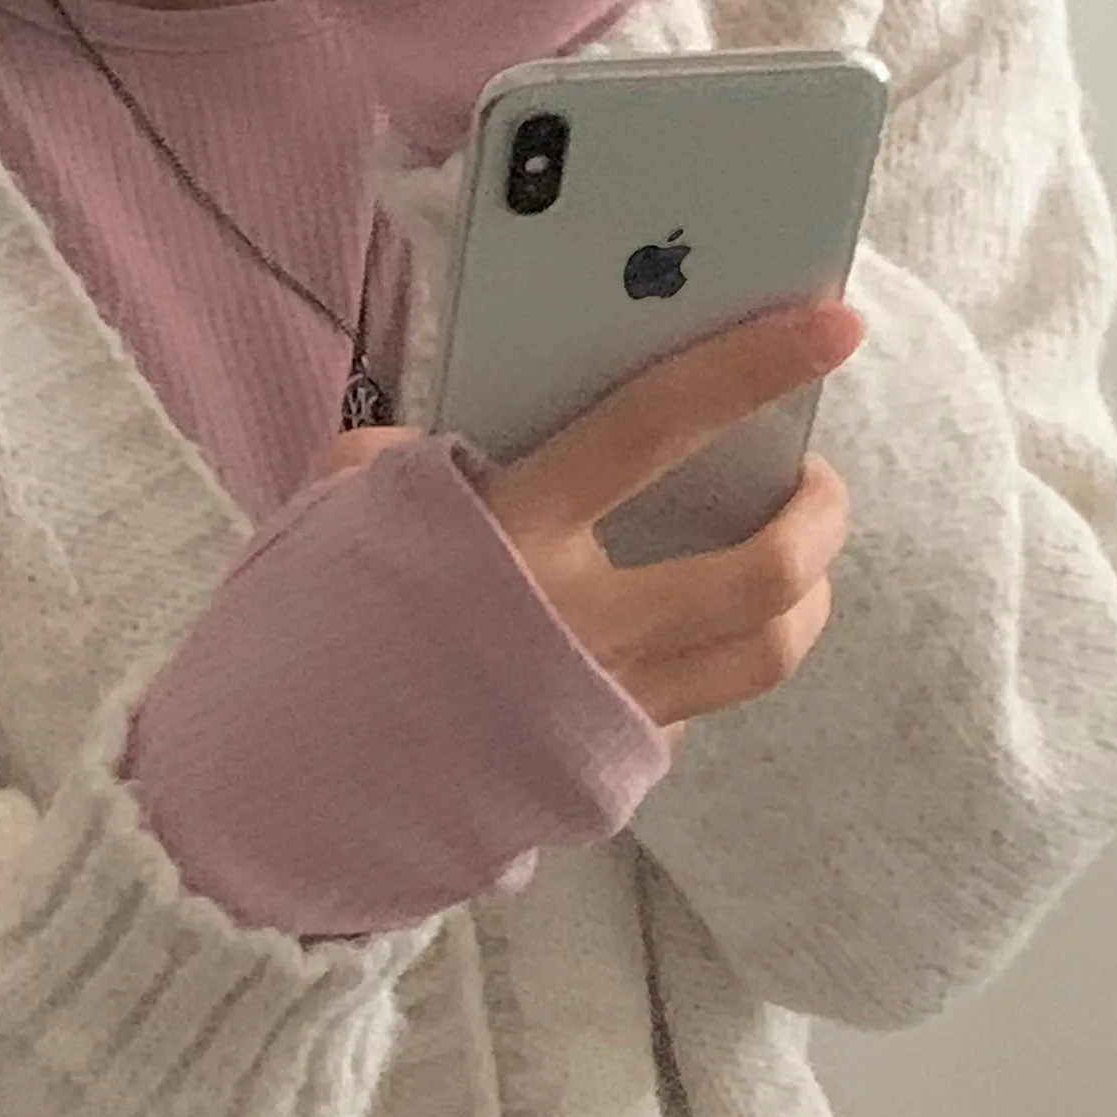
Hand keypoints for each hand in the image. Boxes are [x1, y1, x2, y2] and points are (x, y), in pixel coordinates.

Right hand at [301, 301, 865, 742]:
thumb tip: (462, 435)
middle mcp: (579, 623)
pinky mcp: (606, 767)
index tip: (833, 323)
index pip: (656, 428)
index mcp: (510, 535)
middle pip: (763, 573)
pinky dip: (712, 658)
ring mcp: (602, 703)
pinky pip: (697, 704)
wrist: (283, 793)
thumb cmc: (305, 638)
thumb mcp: (337, 518)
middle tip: (814, 480)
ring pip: (765, 653)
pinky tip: (680, 634)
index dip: (752, 368)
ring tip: (788, 558)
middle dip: (819, 517)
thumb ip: (403, 459)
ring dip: (803, 595)